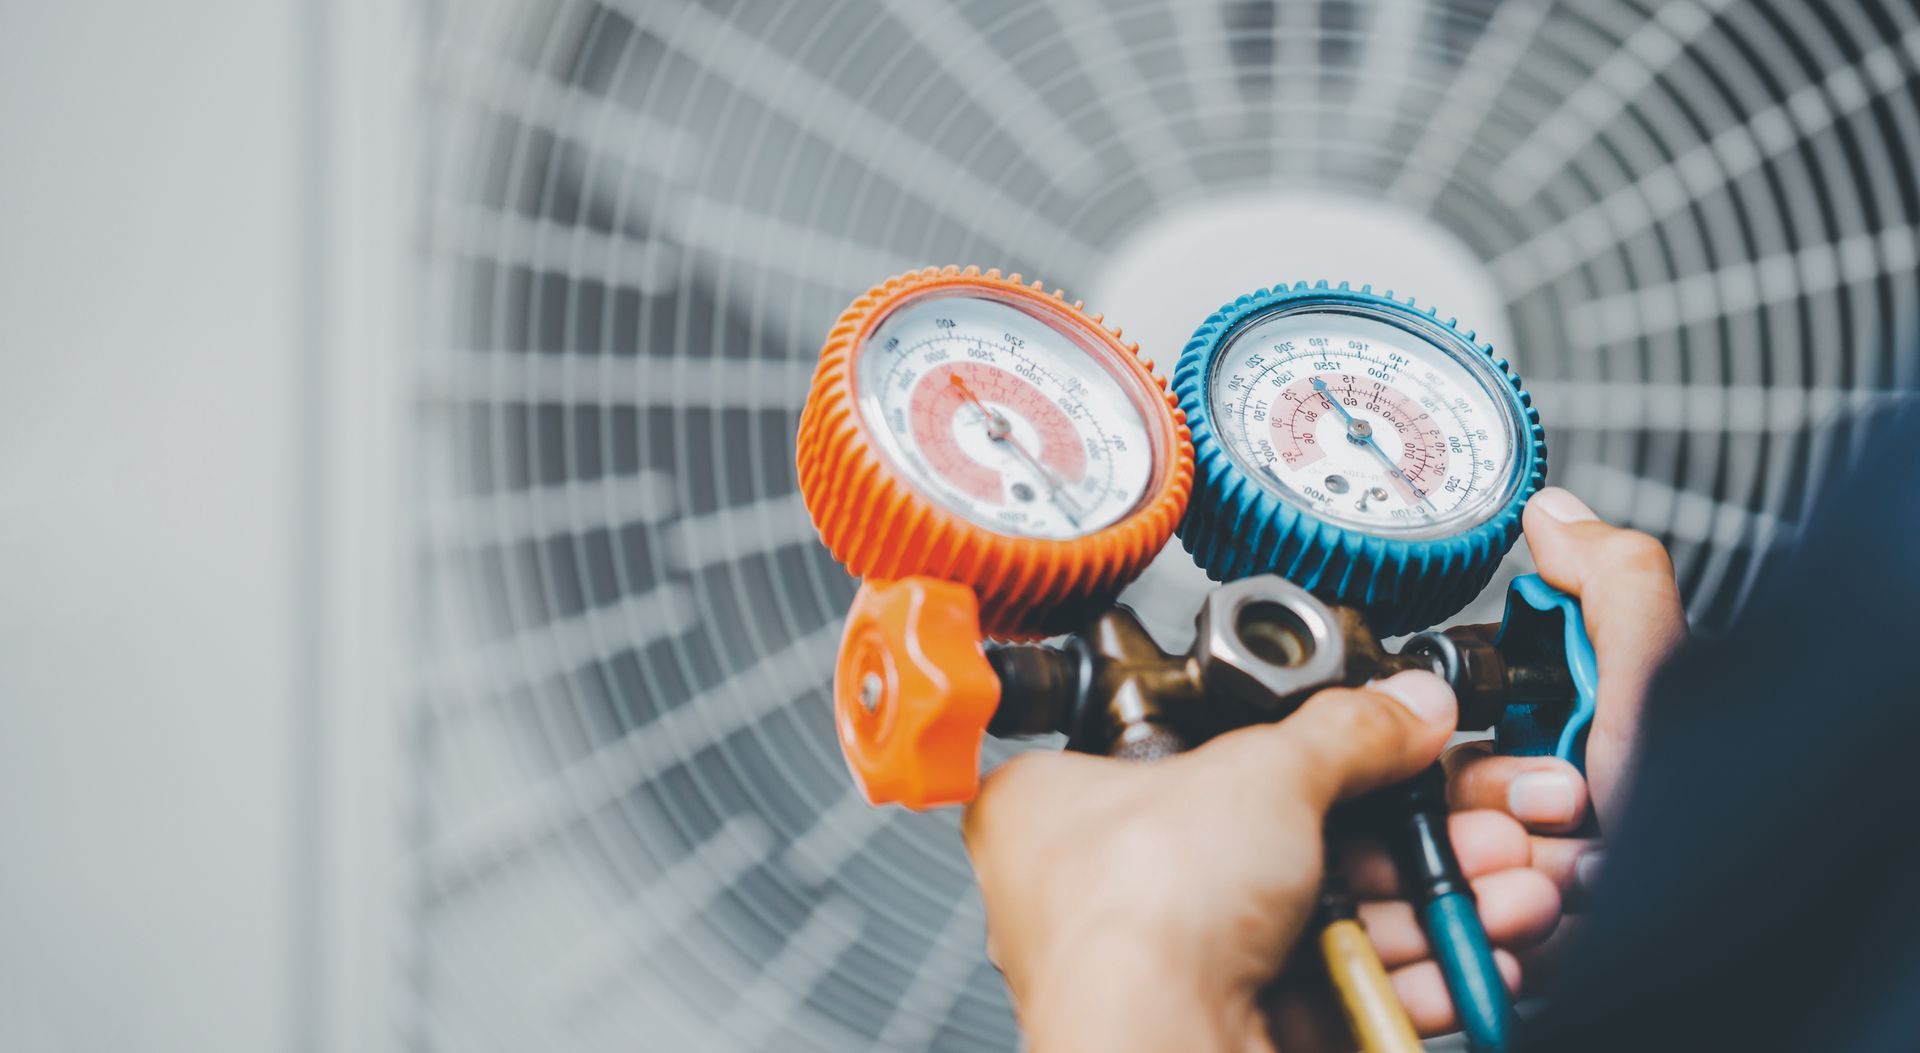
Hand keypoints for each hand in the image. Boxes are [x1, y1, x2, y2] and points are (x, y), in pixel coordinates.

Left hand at [962, 671, 1560, 1051]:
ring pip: (1322, 922)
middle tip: (1477, 821)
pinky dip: (1407, 975)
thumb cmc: (1136, 911)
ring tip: (1505, 886)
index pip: (1193, 752)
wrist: (1156, 1052)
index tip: (1382, 742)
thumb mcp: (1261, 771)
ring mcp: (1167, 969)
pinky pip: (1331, 993)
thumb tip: (1400, 704)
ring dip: (1429, 905)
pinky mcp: (1227, 1034)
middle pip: (1282, 843)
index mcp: (1063, 804)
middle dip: (1408, 837)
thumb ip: (1347, 733)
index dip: (1298, 747)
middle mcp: (1104, 890)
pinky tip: (1472, 953)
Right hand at [1445, 487, 1685, 903]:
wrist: (1724, 925)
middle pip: (1452, 800)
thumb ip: (1613, 585)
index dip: (1490, 744)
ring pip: (1460, 864)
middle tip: (1573, 812)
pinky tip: (1567, 918)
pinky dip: (1511, 923)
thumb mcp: (1663, 684)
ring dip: (1510, 870)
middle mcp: (1558, 806)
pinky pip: (1476, 923)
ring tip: (1580, 878)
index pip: (1467, 731)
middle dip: (1503, 809)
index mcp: (1581, 737)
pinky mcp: (1531, 939)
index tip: (1542, 753)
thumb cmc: (1706, 822)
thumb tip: (1554, 512)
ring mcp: (1542, 877)